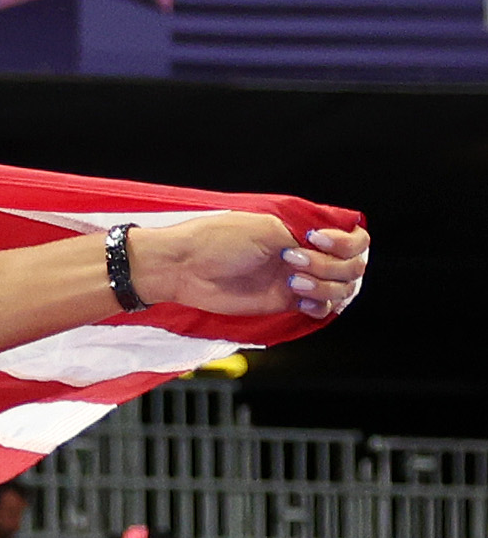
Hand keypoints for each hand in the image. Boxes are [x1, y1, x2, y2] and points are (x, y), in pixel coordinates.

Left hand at [137, 211, 367, 325]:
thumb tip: (329, 247)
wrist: (183, 267)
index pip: (354, 238)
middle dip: (332, 265)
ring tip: (292, 281)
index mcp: (304, 231)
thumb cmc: (217, 240)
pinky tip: (300, 300)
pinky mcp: (284, 301)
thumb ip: (302, 237)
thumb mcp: (265, 229)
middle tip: (292, 263)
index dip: (345, 242)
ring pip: (342, 288)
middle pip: (353, 265)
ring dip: (325, 286)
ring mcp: (298, 278)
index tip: (315, 240)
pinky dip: (320, 305)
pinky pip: (321, 308)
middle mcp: (307, 254)